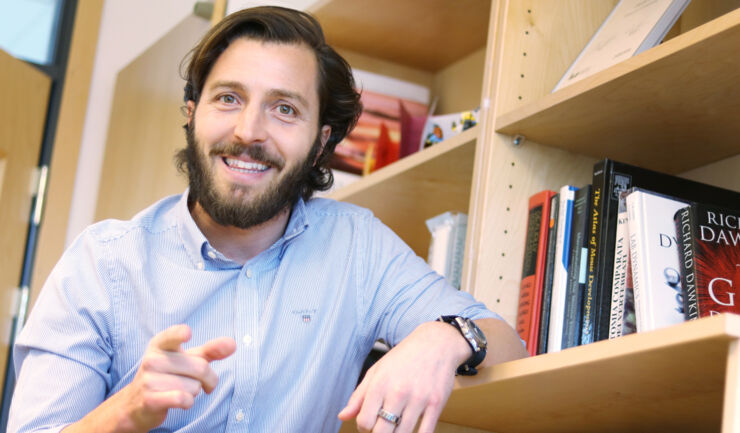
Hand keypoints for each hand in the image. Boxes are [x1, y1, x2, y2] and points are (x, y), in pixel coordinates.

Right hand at [115, 324, 235, 431]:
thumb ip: (211, 350)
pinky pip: (183, 399)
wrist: (137, 403)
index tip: (187, 333)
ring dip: (195, 392)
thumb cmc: (169, 375)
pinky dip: (188, 402)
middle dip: (208, 379)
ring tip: (180, 391)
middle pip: (200, 367)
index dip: (180, 334)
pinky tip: (180, 401)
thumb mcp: (188, 359)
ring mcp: (149, 379)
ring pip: (195, 386)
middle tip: (200, 383)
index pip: (172, 336)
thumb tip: (233, 344)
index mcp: (161, 344)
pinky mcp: (149, 399)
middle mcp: (152, 359)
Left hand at [337, 322, 469, 432]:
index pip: (364, 421)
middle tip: (382, 427)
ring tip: (396, 427)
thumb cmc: (404, 357)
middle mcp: (398, 392)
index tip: (369, 424)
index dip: (364, 428)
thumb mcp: (377, 371)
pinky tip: (412, 431)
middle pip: (381, 432)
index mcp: (380, 384)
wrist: (436, 343)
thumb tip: (342, 416)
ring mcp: (419, 399)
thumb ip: (358, 396)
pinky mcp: (436, 404)